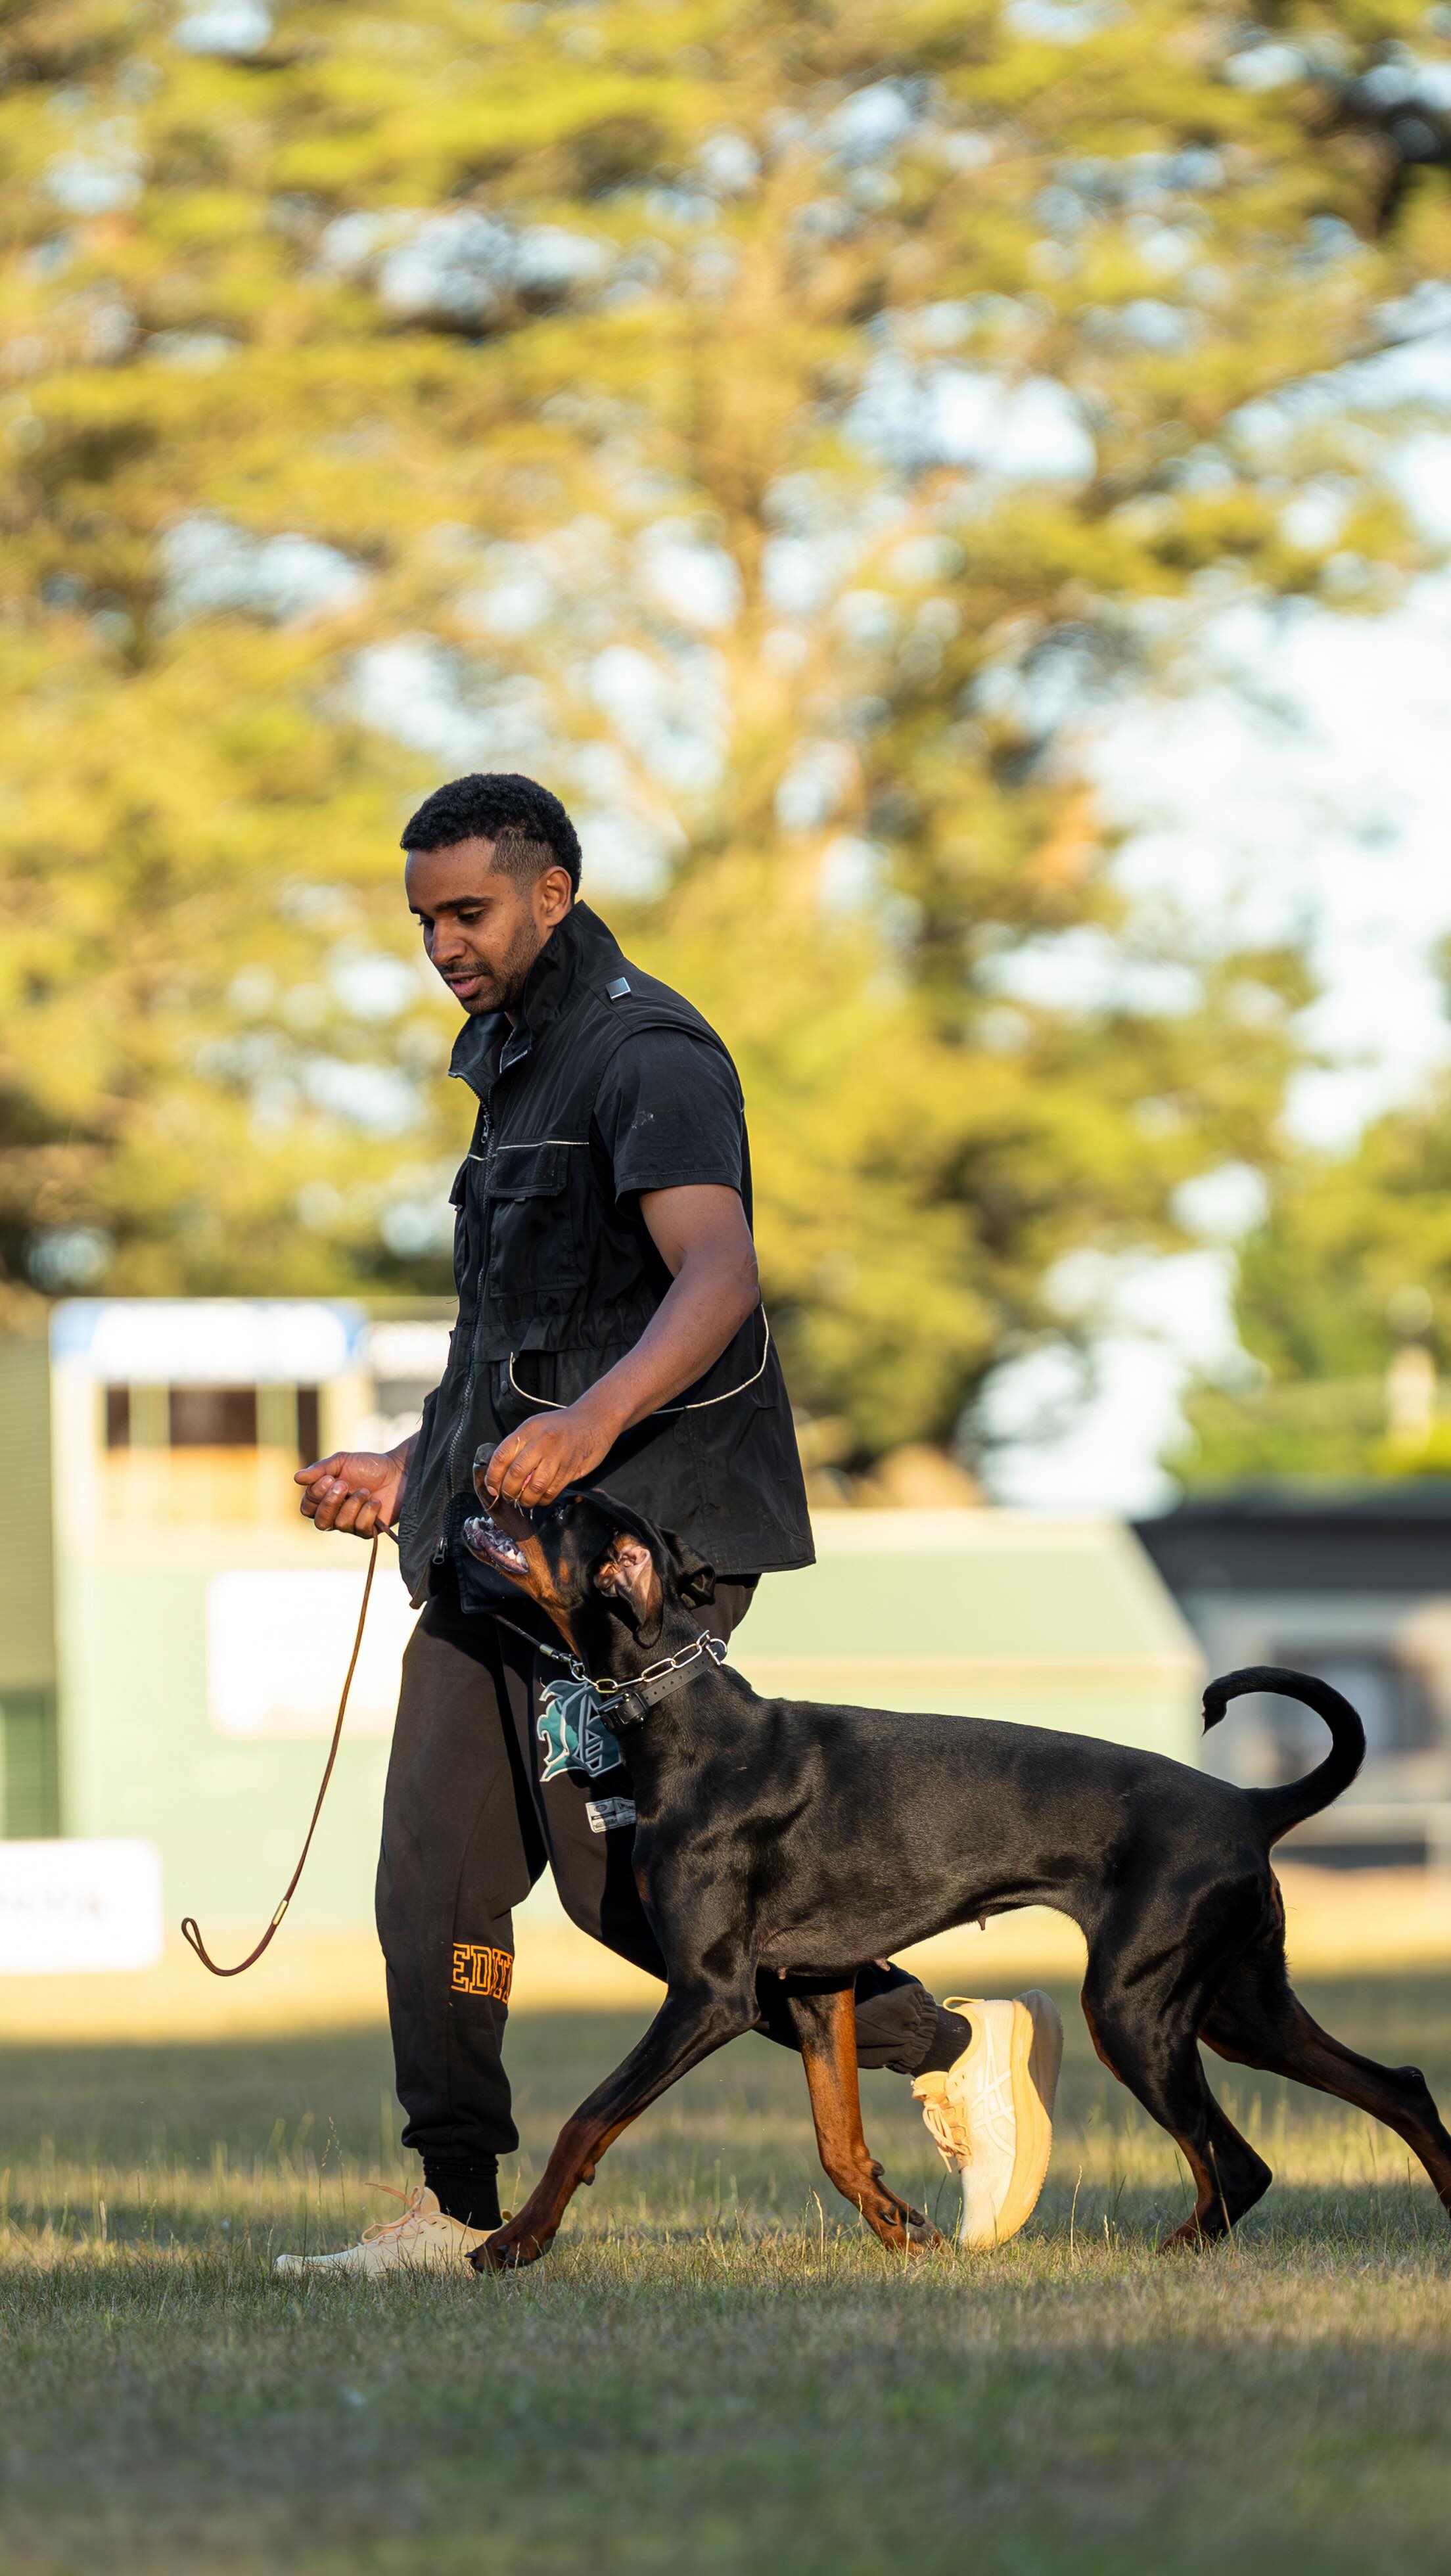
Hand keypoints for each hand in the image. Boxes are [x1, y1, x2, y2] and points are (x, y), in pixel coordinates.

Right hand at [295, 1447, 407, 1538]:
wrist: (399, 1471)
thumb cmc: (369, 1466)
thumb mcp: (342, 1461)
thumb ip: (320, 1469)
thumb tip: (297, 1478)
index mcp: (325, 1498)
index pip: (307, 1507)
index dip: (315, 1495)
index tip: (329, 1478)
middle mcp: (335, 1514)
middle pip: (320, 1522)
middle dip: (330, 1503)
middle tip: (345, 1485)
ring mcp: (352, 1524)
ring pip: (341, 1524)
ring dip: (353, 1504)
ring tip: (366, 1491)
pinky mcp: (369, 1530)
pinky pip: (360, 1527)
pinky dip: (368, 1512)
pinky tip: (375, 1501)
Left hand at [479, 1402, 616, 1508]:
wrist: (595, 1420)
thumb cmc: (561, 1426)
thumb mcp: (536, 1427)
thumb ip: (519, 1446)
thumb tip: (500, 1473)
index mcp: (529, 1430)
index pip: (502, 1456)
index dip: (493, 1477)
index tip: (491, 1488)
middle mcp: (542, 1442)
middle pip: (516, 1474)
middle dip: (508, 1491)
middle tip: (508, 1496)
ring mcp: (558, 1456)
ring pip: (534, 1487)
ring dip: (525, 1499)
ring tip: (523, 1500)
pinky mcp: (571, 1469)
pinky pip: (552, 1491)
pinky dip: (542, 1500)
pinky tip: (540, 1498)